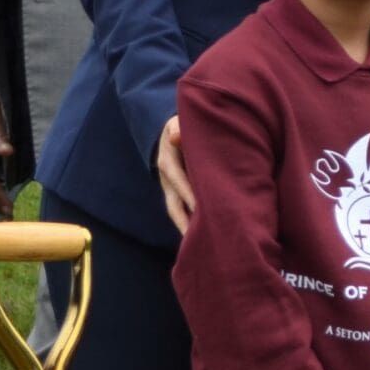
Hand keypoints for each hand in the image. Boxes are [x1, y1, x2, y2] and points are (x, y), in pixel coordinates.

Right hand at [156, 116, 194, 234]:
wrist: (173, 132)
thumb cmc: (182, 127)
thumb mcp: (177, 122)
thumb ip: (178, 128)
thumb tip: (175, 136)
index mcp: (168, 162)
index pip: (178, 180)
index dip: (189, 194)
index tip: (202, 208)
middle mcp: (167, 181)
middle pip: (174, 206)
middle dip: (186, 222)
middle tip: (201, 238)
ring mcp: (171, 190)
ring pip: (177, 213)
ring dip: (187, 229)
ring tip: (201, 248)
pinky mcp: (177, 196)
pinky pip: (182, 213)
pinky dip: (190, 225)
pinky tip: (203, 239)